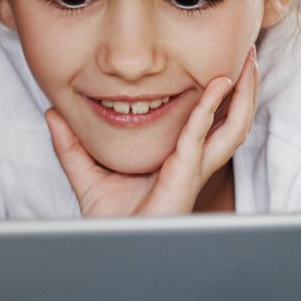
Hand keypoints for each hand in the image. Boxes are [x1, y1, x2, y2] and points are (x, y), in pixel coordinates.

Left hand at [46, 48, 257, 216]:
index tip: (222, 65)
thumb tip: (52, 113)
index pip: (209, 123)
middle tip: (249, 55)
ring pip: (232, 127)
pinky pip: (200, 135)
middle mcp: (193, 161)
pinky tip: (216, 86)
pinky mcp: (185, 174)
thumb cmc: (109, 218)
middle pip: (233, 121)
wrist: (113, 244)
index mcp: (178, 159)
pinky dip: (209, 109)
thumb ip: (71, 143)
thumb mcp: (85, 171)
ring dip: (243, 94)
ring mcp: (193, 168)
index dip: (221, 97)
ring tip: (248, 63)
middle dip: (246, 89)